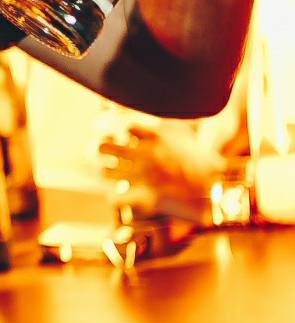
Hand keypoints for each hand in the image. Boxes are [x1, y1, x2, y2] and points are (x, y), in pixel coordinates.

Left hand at [98, 121, 218, 225]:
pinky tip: (123, 198)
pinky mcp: (144, 199)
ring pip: (104, 173)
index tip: (121, 140)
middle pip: (103, 147)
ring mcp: (143, 177)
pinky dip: (117, 199)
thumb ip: (170, 129)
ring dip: (108, 176)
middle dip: (102, 152)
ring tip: (114, 179)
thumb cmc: (207, 167)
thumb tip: (159, 123)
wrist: (220, 191)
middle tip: (107, 158)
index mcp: (156, 137)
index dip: (120, 134)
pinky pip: (115, 198)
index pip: (123, 128)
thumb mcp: (188, 139)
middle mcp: (145, 154)